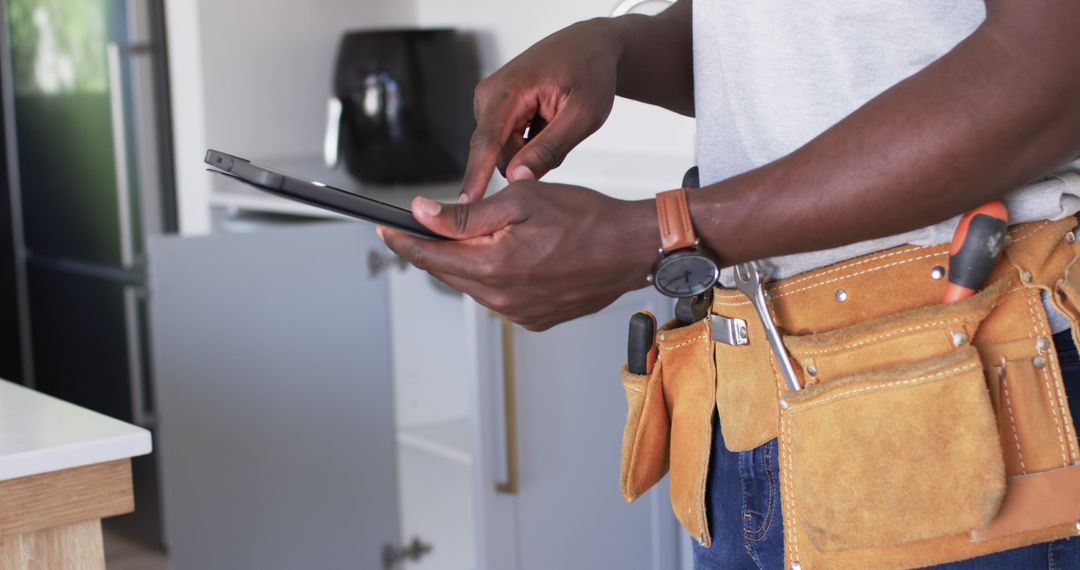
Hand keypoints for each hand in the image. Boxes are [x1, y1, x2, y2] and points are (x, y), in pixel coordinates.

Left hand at [379, 182, 657, 330]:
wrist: (631, 248)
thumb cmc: (586, 218)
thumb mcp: (520, 201)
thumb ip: (466, 215)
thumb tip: (423, 215)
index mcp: (495, 265)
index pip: (431, 256)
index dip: (403, 241)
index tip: (385, 229)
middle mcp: (503, 297)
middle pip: (449, 273)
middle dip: (433, 249)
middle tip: (424, 225)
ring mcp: (520, 312)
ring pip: (474, 285)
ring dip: (468, 262)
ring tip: (485, 235)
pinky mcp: (536, 318)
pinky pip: (500, 297)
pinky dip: (495, 276)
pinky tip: (513, 255)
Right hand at [459, 19, 621, 202]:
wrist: (588, 47)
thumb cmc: (590, 73)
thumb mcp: (583, 115)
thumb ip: (550, 148)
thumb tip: (517, 178)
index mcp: (509, 90)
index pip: (487, 142)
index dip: (477, 177)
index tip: (466, 206)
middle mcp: (489, 95)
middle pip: (498, 154)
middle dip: (530, 160)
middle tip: (563, 137)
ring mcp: (488, 103)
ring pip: (503, 153)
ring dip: (532, 152)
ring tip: (556, 125)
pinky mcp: (494, 111)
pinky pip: (507, 144)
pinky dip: (529, 143)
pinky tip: (547, 124)